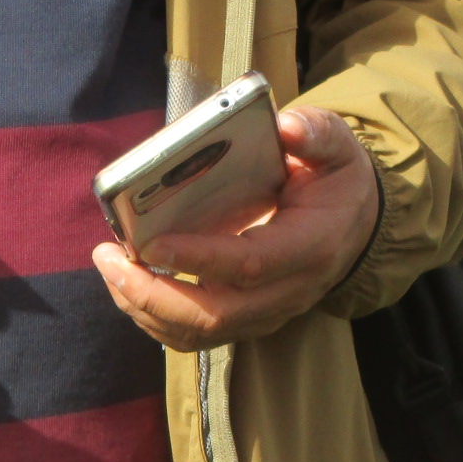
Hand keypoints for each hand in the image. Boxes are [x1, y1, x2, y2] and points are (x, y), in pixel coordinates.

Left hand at [91, 107, 380, 352]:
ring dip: (143, 308)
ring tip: (108, 268)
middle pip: (213, 315)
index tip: (150, 243)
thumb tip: (285, 126)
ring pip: (196, 333)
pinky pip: (191, 335)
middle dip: (152, 294)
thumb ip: (315, 134)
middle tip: (108, 259)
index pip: (248, 265)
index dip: (198, 259)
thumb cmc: (335, 181)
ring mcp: (264, 315)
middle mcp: (287, 292)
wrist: (354, 226)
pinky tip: (126, 286)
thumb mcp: (338, 147)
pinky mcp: (244, 322)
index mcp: (310, 248)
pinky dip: (152, 317)